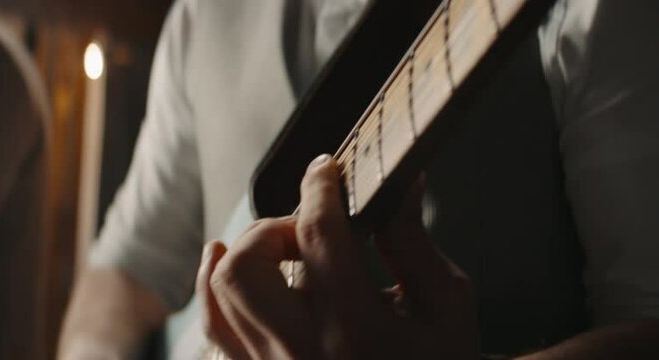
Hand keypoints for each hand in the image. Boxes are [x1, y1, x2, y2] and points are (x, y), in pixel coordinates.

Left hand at [196, 155, 476, 358]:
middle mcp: (304, 351)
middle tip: (312, 229)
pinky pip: (215, 326)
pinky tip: (224, 255)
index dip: (319, 188)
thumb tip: (399, 184)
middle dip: (276, 227)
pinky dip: (211, 283)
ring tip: (286, 245)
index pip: (318, 236)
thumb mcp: (446, 305)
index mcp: (357, 330)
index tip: (326, 169)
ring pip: (222, 290)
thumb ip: (412, 241)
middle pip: (249, 263)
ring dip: (248, 249)